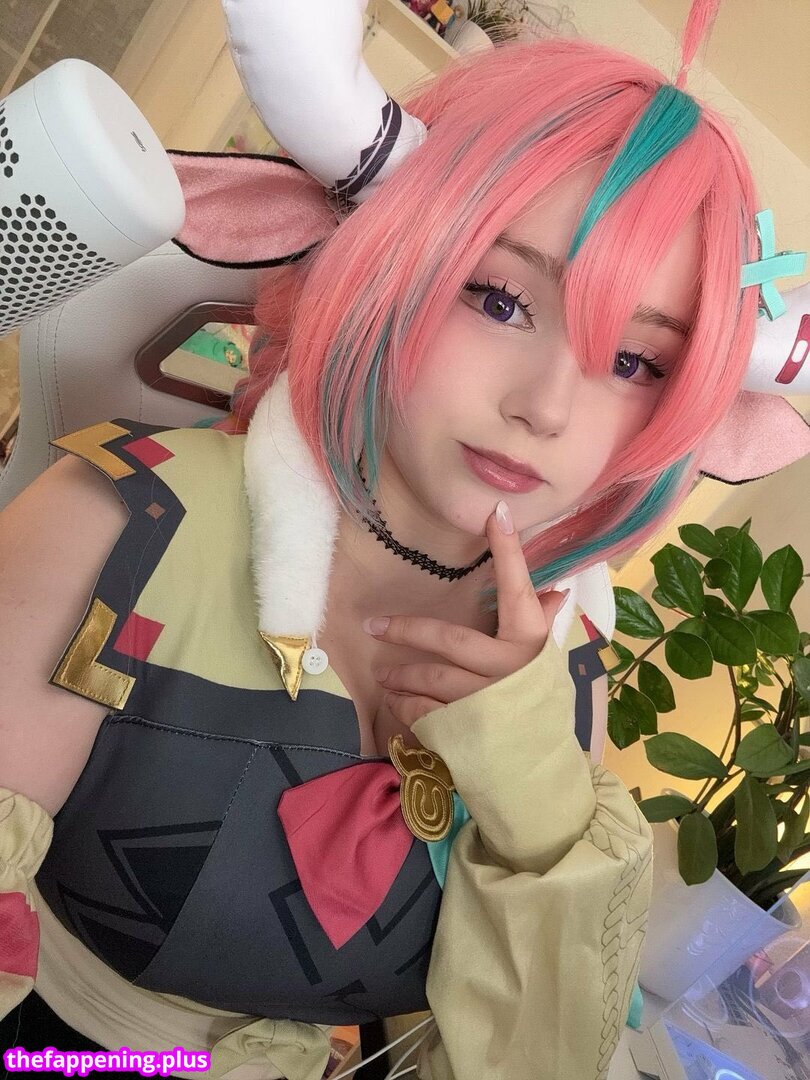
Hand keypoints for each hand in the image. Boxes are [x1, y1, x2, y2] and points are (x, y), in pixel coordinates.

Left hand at [365, 502, 568, 730]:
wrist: (539, 774)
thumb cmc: (538, 707)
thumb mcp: (545, 665)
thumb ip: (543, 627)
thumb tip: (557, 590)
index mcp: (530, 644)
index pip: (518, 588)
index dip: (508, 550)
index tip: (494, 512)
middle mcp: (507, 670)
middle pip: (448, 640)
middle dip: (406, 630)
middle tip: (374, 625)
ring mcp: (482, 702)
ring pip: (428, 678)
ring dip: (399, 674)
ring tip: (384, 673)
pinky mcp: (462, 732)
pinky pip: (420, 712)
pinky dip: (404, 706)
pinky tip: (398, 702)